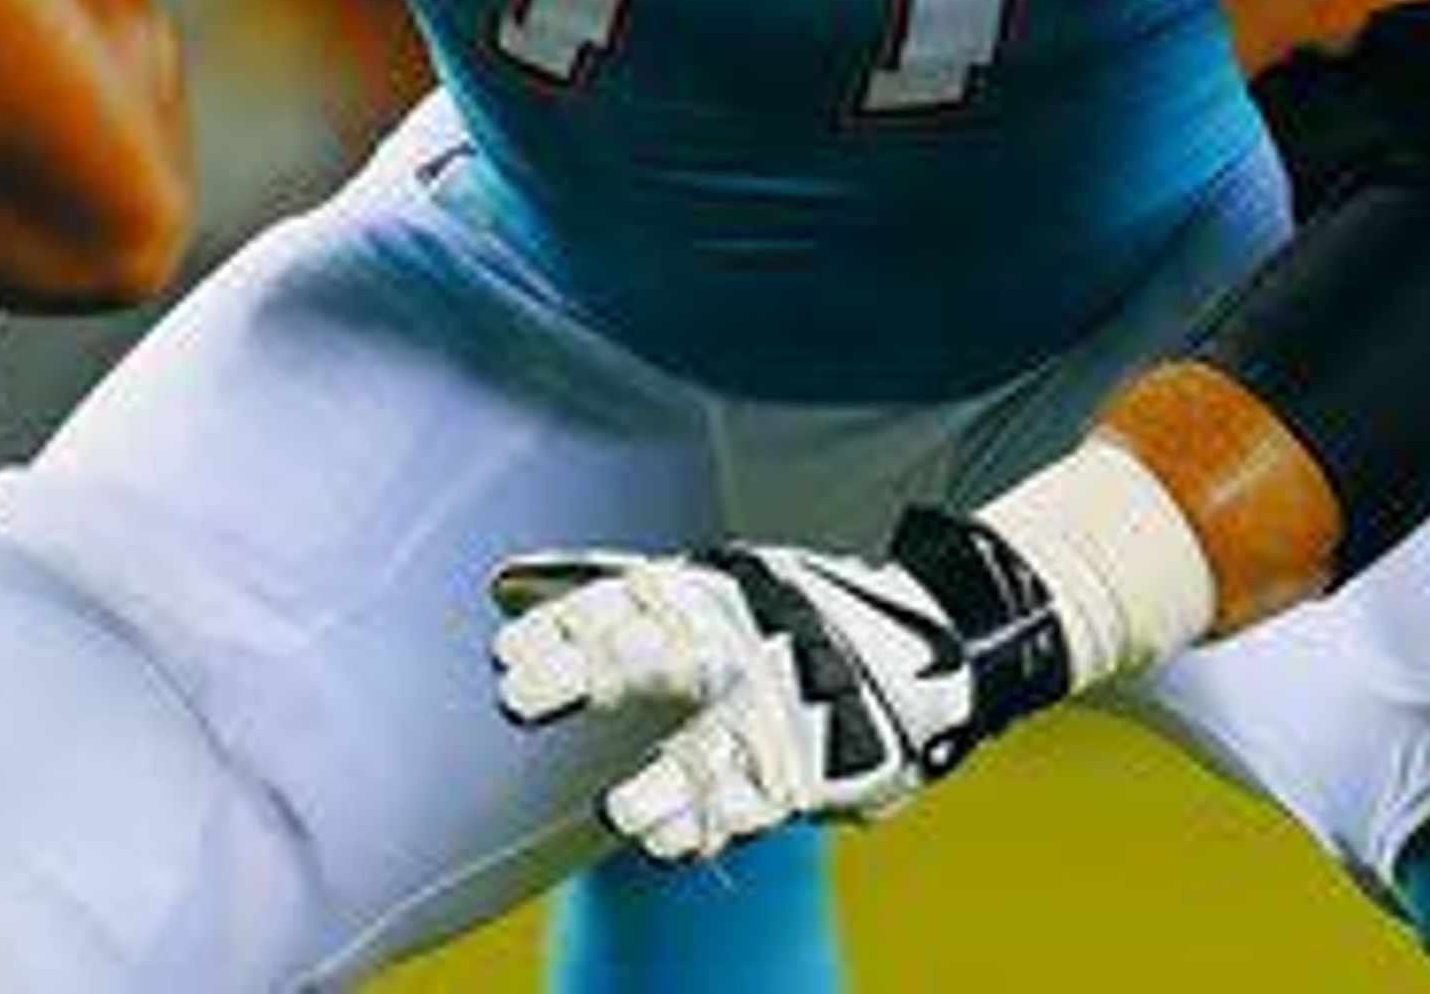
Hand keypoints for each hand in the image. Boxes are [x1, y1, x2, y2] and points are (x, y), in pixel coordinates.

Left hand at [486, 509, 1073, 863]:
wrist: (926, 647)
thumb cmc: (784, 621)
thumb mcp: (703, 591)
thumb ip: (605, 594)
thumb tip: (502, 586)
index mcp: (712, 595)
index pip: (627, 602)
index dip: (566, 627)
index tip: (504, 653)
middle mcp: (744, 645)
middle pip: (660, 655)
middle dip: (592, 672)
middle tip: (522, 696)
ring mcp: (782, 709)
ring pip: (714, 748)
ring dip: (665, 785)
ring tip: (621, 815)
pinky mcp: (812, 768)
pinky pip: (757, 802)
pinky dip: (714, 825)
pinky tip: (669, 844)